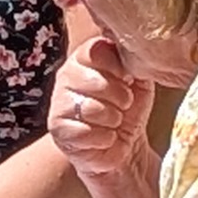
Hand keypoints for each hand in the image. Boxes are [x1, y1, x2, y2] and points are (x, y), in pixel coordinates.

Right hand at [49, 32, 157, 181]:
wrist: (125, 147)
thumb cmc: (129, 110)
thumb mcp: (140, 82)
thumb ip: (135, 63)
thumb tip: (137, 52)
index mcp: (85, 58)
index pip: (96, 51)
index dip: (117, 67)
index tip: (127, 79)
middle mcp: (67, 76)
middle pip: (96, 81)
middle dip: (120, 97)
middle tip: (125, 104)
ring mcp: (58, 102)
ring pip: (91, 108)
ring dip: (113, 119)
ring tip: (115, 122)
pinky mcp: (57, 129)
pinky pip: (85, 131)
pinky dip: (104, 138)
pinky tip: (105, 137)